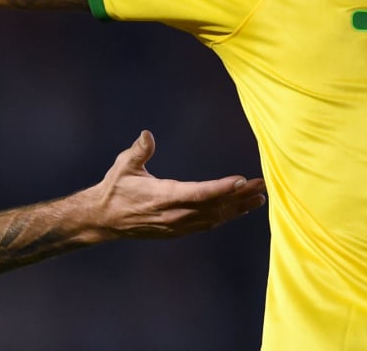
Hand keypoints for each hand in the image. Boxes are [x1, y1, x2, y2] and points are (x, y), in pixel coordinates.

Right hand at [85, 130, 265, 240]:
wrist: (104, 219)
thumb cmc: (115, 189)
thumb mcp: (124, 166)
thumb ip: (139, 151)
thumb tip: (147, 135)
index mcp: (163, 196)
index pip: (199, 193)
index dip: (222, 188)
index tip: (242, 180)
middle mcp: (174, 214)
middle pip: (214, 206)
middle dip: (240, 196)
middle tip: (262, 185)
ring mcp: (177, 225)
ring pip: (215, 218)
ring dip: (238, 208)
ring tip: (259, 197)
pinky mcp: (178, 230)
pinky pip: (207, 224)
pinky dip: (226, 217)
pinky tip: (238, 210)